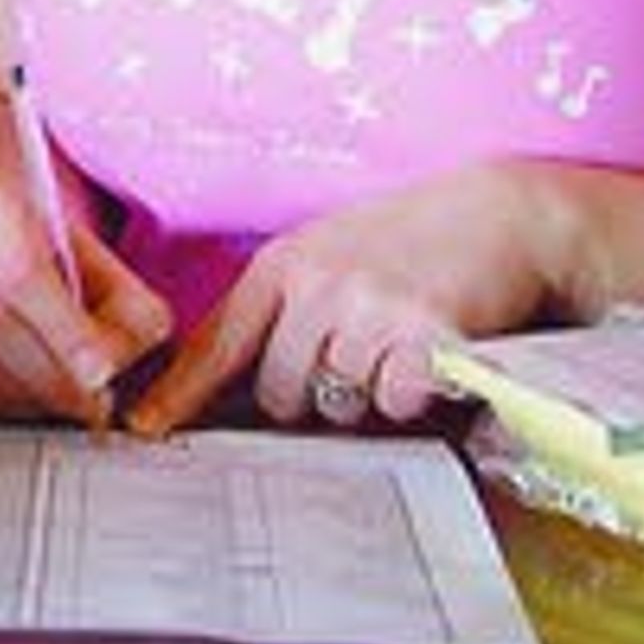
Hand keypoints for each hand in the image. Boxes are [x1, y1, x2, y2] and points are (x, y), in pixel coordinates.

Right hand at [0, 184, 173, 426]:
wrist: (29, 265)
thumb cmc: (80, 276)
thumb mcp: (124, 289)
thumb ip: (126, 326)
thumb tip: (98, 372)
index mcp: (0, 211)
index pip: (23, 273)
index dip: (63, 330)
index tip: (100, 373)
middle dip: (50, 375)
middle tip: (94, 403)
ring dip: (32, 397)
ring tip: (74, 401)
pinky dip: (12, 407)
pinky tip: (43, 398)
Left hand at [122, 160, 560, 436]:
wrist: (501, 215)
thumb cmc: (408, 242)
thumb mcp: (328, 255)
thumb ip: (283, 309)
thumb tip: (237, 385)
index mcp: (282, 265)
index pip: (217, 343)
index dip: (179, 394)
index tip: (143, 428)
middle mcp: (316, 286)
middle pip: (279, 394)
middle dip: (310, 398)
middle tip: (355, 359)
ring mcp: (368, 309)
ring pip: (340, 404)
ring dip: (367, 394)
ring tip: (398, 345)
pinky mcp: (422, 334)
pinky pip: (396, 402)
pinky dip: (413, 394)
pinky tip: (429, 354)